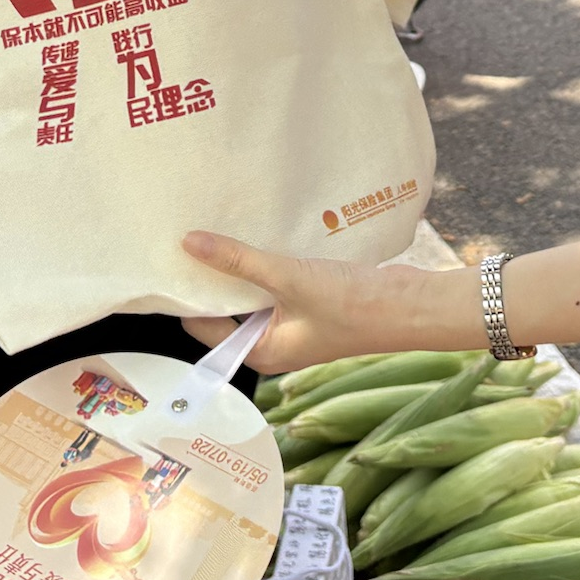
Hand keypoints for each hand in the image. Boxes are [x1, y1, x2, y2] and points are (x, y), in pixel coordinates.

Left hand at [179, 228, 469, 373]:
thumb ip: (238, 260)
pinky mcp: (307, 304)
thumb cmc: (353, 306)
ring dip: (237, 267)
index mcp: (259, 351)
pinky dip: (262, 263)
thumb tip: (190, 243)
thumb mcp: (289, 278)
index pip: (202, 326)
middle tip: (187, 236)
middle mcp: (271, 342)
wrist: (410, 306)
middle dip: (210, 278)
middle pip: (224, 308)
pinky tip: (256, 234)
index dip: (186, 294)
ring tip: (218, 228)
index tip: (169, 259)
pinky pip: (272, 283)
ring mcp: (290, 323)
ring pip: (249, 293)